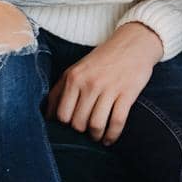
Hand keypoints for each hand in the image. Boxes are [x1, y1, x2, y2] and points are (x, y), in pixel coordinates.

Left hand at [46, 23, 161, 145]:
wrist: (133, 43)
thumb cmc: (102, 59)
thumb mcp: (77, 69)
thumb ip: (60, 90)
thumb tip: (48, 116)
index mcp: (73, 77)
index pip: (61, 114)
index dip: (65, 126)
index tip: (71, 128)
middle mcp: (89, 83)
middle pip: (78, 123)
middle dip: (81, 132)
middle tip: (86, 132)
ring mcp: (109, 88)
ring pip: (96, 125)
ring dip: (96, 136)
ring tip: (97, 137)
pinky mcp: (127, 93)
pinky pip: (117, 121)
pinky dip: (112, 135)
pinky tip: (110, 139)